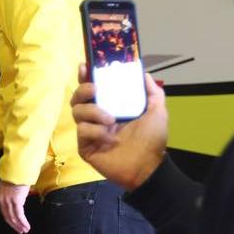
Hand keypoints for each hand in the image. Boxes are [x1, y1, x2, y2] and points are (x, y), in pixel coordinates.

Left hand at [0, 180, 30, 233]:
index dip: (9, 220)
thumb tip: (16, 201)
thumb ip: (10, 195)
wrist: (18, 169)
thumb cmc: (16, 176)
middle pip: (7, 217)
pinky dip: (23, 222)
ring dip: (20, 226)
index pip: (3, 212)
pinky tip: (27, 226)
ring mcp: (8, 201)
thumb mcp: (9, 187)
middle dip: (14, 225)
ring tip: (25, 230)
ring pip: (13, 218)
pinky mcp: (16, 202)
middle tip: (20, 231)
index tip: (14, 225)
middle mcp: (1, 200)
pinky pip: (19, 215)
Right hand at [70, 65, 167, 191]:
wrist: (148, 167)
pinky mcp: (85, 146)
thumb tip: (144, 73)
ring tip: (110, 120)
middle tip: (96, 89)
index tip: (85, 67)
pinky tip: (108, 138)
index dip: (86, 76)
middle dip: (83, 89)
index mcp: (111, 106)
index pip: (93, 88)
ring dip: (93, 111)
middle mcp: (97, 117)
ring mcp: (89, 131)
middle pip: (78, 97)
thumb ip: (152, 91)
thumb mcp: (157, 111)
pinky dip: (94, 131)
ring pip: (77, 112)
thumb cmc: (152, 140)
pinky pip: (81, 130)